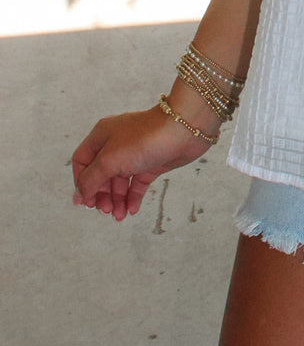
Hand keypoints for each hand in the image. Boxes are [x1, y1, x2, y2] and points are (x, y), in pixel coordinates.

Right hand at [70, 103, 215, 221]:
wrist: (183, 130)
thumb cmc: (143, 139)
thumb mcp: (109, 160)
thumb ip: (91, 179)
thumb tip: (79, 196)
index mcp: (101, 136)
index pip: (82, 161)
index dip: (81, 182)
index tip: (86, 202)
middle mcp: (116, 144)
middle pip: (100, 175)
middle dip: (101, 195)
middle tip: (105, 210)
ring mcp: (134, 154)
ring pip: (119, 182)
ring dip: (117, 200)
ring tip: (120, 216)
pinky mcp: (151, 163)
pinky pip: (136, 184)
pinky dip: (132, 197)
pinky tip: (132, 210)